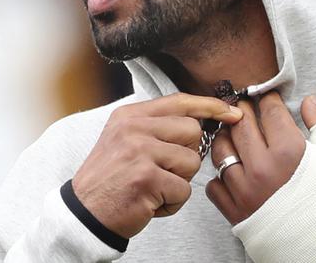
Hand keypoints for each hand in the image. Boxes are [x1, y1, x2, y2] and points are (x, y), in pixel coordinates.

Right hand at [72, 93, 242, 238]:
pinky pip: (184, 190)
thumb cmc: (111, 179)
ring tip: (154, 187)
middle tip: (164, 170)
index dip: (210, 106)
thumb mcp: (125, 139)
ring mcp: (140, 152)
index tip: (232, 112)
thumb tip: (200, 120)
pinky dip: (173, 203)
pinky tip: (151, 203)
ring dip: (180, 181)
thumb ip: (156, 126)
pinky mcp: (146, 179)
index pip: (180, 101)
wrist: (83, 214)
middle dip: (188, 154)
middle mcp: (134, 128)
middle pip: (193, 131)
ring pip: (192, 162)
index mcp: (130, 115)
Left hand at [207, 94, 315, 262]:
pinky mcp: (236, 213)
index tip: (267, 97)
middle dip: (243, 111)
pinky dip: (221, 175)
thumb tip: (310, 101)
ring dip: (227, 138)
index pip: (269, 110)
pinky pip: (214, 184)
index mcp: (289, 150)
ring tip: (235, 135)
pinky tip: (233, 170)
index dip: (268, 99)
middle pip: (240, 125)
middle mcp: (263, 168)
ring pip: (221, 151)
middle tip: (246, 108)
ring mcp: (245, 191)